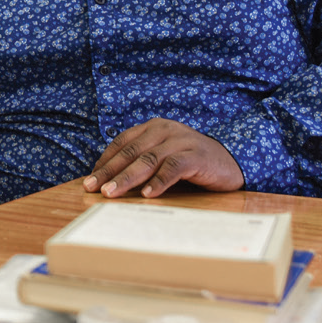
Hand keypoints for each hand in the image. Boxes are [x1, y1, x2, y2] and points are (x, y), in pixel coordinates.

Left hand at [85, 118, 244, 199]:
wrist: (231, 161)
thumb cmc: (190, 162)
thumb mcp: (163, 157)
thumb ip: (141, 163)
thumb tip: (109, 182)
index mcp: (152, 128)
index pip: (122, 143)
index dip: (104, 161)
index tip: (90, 179)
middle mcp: (164, 130)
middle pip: (131, 152)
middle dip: (109, 171)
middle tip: (92, 187)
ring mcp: (181, 141)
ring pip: (148, 159)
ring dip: (127, 178)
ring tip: (111, 193)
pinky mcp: (197, 155)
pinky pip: (173, 167)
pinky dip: (159, 181)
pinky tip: (147, 194)